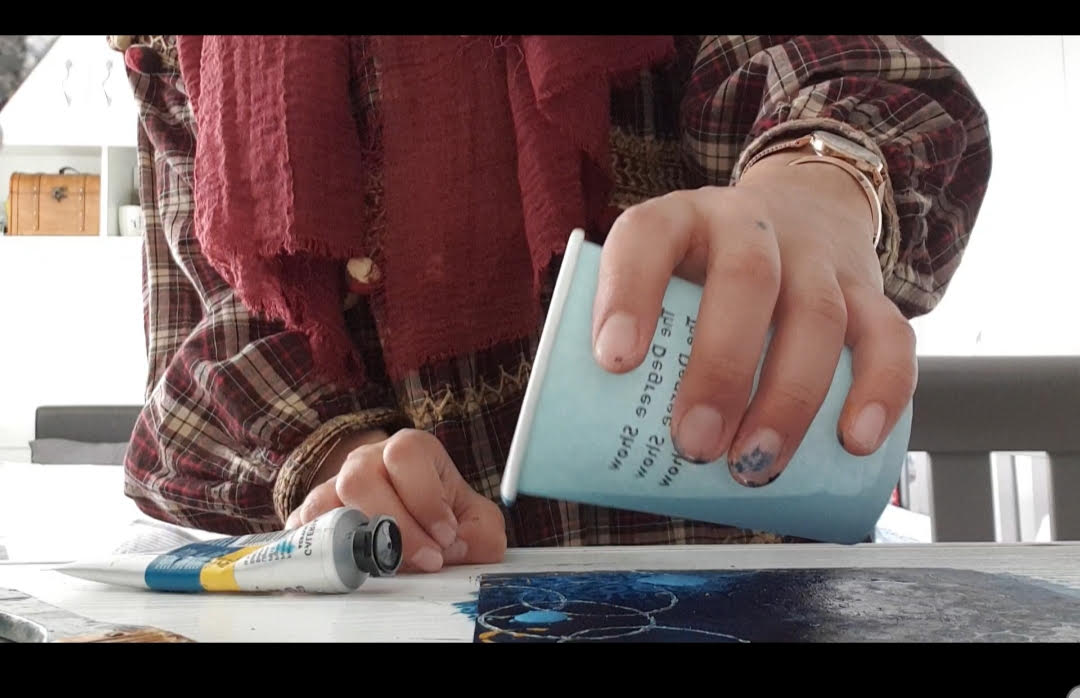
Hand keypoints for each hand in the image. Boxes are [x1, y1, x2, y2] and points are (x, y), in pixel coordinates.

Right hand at [286, 429, 506, 571]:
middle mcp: (367, 461)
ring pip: (326, 501)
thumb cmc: (445, 517)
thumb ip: (482, 535)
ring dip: (360, 541)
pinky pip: (301, 527)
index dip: (426, 498)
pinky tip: (351, 566)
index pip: (406, 454)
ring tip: (392, 566)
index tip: (446, 534)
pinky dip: (319, 549)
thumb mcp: (477, 522)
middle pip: (360, 478)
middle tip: (426, 559)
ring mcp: (334, 486)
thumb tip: (456, 548)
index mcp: (410, 450)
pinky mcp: (311, 516)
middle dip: (396, 526)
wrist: (412, 524)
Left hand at [591, 148, 916, 486]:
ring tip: (757, 463)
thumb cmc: (707, 272)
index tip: (614, 361)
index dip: (628, 295)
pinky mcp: (869, 290)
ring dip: (789, 398)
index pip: (647, 238)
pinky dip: (880, 390)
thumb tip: (598, 447)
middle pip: (747, 281)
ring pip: (817, 314)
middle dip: (720, 369)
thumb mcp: (661, 280)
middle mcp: (749, 226)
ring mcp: (815, 256)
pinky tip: (856, 439)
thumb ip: (638, 341)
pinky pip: (889, 334)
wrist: (803, 208)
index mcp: (679, 221)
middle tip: (694, 443)